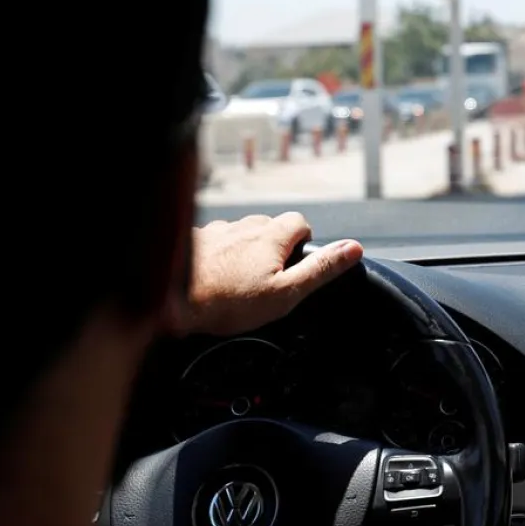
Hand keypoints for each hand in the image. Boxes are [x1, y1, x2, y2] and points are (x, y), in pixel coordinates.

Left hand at [181, 212, 363, 335]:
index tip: (294, 267)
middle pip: (270, 228)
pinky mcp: (193, 240)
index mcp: (270, 235)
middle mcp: (244, 226)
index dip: (303, 244)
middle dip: (273, 248)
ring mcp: (216, 230)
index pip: (300, 223)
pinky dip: (219, 255)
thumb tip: (354, 248)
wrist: (170, 301)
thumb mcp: (286, 293)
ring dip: (245, 250)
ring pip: (241, 234)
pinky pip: (215, 242)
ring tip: (236, 281)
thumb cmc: (229, 302)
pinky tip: (212, 278)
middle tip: (266, 280)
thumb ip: (320, 269)